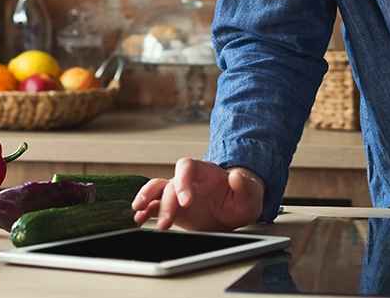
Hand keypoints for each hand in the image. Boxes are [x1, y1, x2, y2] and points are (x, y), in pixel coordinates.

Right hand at [131, 158, 264, 231]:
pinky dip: (146, 211)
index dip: (183, 181)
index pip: (187, 166)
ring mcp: (178, 193)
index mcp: (205, 171)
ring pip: (157, 189)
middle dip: (167, 204)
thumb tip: (235, 176)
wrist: (236, 209)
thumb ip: (244, 185)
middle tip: (166, 223)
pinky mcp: (173, 208)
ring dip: (147, 199)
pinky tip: (139, 218)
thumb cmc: (243, 197)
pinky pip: (155, 205)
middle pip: (171, 184)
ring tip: (139, 212)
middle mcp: (188, 180)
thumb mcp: (250, 192)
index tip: (185, 201)